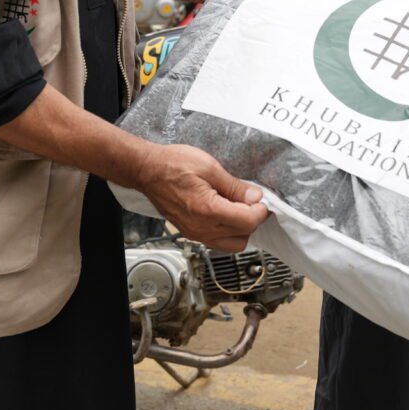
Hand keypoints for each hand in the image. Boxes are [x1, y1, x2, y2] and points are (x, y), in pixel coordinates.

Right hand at [131, 143, 268, 252]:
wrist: (147, 170)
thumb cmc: (173, 164)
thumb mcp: (210, 167)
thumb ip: (234, 186)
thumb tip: (254, 197)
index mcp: (208, 210)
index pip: (248, 222)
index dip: (260, 210)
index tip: (261, 198)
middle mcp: (201, 228)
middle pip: (243, 236)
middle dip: (252, 219)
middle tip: (251, 200)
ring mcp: (194, 233)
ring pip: (231, 245)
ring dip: (240, 228)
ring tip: (238, 207)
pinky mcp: (190, 233)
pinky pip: (217, 241)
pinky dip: (227, 231)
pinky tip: (225, 211)